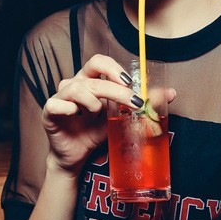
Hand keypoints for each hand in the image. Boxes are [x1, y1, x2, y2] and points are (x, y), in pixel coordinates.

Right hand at [42, 54, 143, 173]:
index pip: (98, 62)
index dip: (113, 68)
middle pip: (92, 77)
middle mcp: (74, 85)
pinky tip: (77, 115)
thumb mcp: (121, 118)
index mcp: (90, 81)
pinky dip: (67, 108)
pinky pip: (55, 104)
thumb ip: (143, 104)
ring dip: (92, 100)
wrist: (77, 157)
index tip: (130, 82)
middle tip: (133, 102)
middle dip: (115, 89)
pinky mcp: (49, 113)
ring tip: (99, 113)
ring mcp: (60, 98)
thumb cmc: (95, 132)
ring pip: (74, 87)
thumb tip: (171, 93)